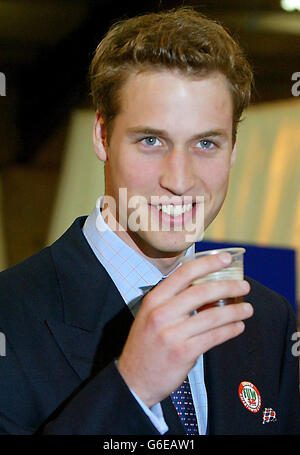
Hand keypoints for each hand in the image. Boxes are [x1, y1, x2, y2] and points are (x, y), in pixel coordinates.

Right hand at [117, 252, 251, 407]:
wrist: (133, 379)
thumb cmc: (146, 345)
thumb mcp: (151, 316)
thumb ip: (174, 302)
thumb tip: (208, 290)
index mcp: (154, 300)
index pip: (183, 274)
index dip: (207, 263)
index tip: (226, 259)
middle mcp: (161, 313)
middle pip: (201, 292)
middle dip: (228, 286)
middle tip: (244, 286)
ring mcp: (171, 334)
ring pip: (211, 316)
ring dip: (234, 310)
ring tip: (247, 308)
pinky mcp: (182, 352)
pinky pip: (213, 337)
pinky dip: (229, 330)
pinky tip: (237, 327)